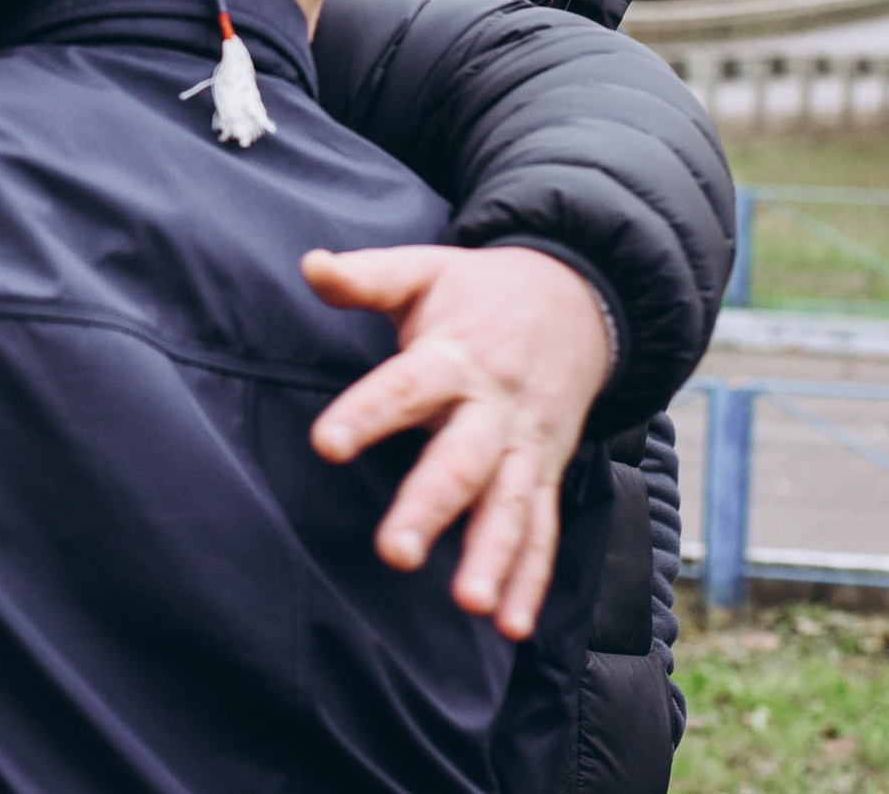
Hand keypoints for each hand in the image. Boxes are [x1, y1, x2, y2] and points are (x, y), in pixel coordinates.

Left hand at [301, 244, 608, 641]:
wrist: (578, 301)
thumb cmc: (479, 291)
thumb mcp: (425, 270)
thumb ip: (368, 276)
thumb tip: (310, 263)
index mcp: (455, 357)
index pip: (405, 387)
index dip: (367, 414)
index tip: (326, 444)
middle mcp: (494, 409)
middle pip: (463, 461)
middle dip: (431, 508)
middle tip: (395, 553)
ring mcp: (526, 446)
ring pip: (512, 507)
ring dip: (494, 558)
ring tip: (471, 605)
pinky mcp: (545, 473)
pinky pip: (542, 529)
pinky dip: (532, 579)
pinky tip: (511, 625)